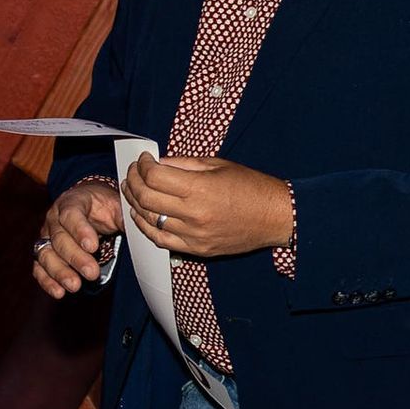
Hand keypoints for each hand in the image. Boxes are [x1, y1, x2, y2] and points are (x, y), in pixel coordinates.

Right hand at [34, 178, 122, 297]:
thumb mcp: (116, 205)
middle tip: (92, 272)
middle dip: (75, 258)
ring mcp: (46, 236)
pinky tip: (59, 292)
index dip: (80, 231)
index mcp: (72, 202)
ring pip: (46, 254)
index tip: (93, 246)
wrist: (90, 204)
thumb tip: (137, 229)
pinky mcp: (44, 252)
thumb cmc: (103, 206)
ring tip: (75, 286)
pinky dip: (47, 281)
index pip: (71, 215)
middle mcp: (54, 219)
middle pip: (59, 239)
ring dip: (59, 272)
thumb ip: (123, 218)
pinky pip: (40, 267)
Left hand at [123, 153, 290, 257]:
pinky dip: (145, 227)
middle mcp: (194, 214)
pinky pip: (160, 240)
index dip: (143, 165)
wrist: (277, 217)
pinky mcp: (196, 249)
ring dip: (135, 203)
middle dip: (134, 181)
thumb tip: (157, 163)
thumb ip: (185, 164)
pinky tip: (141, 215)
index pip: (154, 176)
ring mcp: (194, 235)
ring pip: (148, 220)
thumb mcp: (219, 165)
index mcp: (200, 188)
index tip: (144, 160)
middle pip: (146, 197)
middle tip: (133, 172)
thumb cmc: (252, 187)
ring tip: (133, 190)